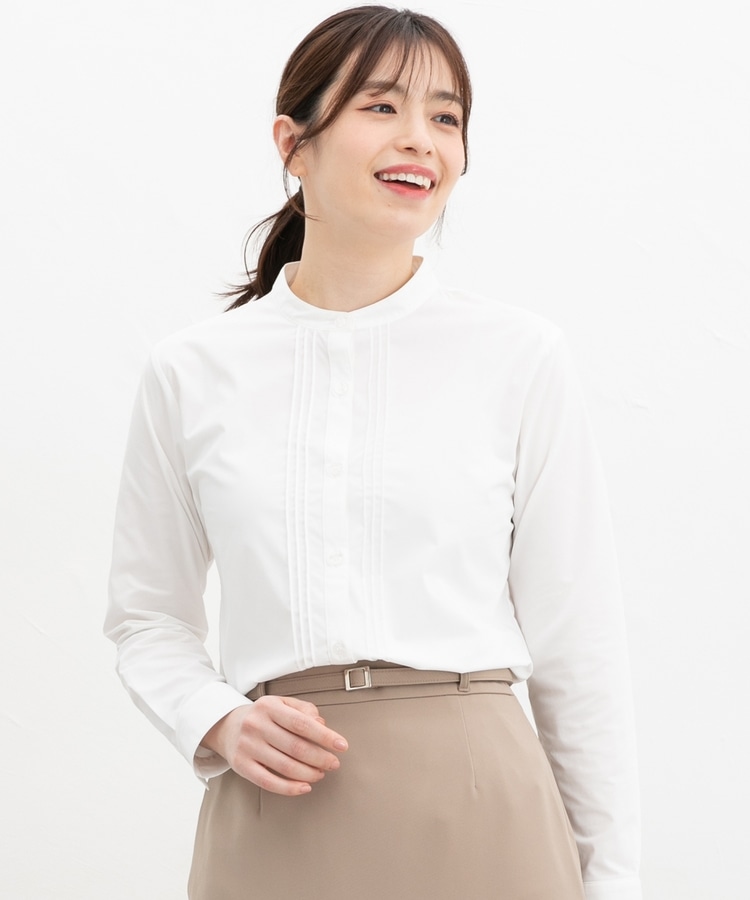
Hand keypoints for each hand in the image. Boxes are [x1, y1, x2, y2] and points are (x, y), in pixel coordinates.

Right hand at [201, 695, 347, 795]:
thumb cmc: (263, 716)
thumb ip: (303, 710)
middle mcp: (256, 726)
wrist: (226, 726)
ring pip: (284, 766)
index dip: (324, 736)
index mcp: (269, 707)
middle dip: (320, 757)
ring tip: (321, 773)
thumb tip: (322, 723)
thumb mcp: (282, 703)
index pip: (302, 723)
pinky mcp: (241, 766)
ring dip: (308, 773)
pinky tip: (305, 787)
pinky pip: (268, 782)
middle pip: (295, 746)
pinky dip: (289, 788)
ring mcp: (247, 747)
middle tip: (334, 763)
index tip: (342, 746)